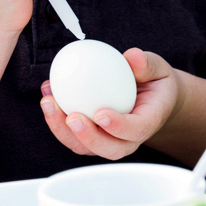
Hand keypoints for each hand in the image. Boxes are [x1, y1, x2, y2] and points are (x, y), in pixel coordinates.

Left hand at [41, 48, 180, 158]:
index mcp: (148, 122)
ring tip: (49, 102)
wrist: (151, 99)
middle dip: (88, 137)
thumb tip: (132, 57)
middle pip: (109, 149)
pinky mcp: (91, 136)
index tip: (101, 114)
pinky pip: (71, 134)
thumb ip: (147, 64)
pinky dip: (56, 117)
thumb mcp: (157, 69)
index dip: (118, 127)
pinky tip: (48, 95)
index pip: (136, 130)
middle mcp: (128, 139)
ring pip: (84, 146)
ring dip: (62, 129)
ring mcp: (108, 141)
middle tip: (72, 117)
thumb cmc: (154, 83)